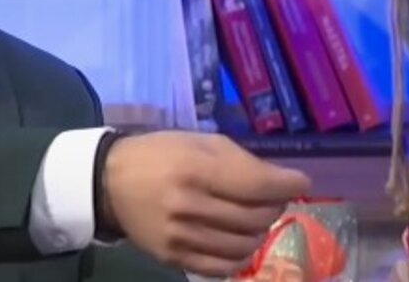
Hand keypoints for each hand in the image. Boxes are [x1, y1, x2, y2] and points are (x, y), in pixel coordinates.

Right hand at [99, 132, 310, 277]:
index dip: (289, 184)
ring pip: (246, 244)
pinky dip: (241, 255)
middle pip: (256, 216)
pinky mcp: (174, 258)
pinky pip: (224, 267)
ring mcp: (180, 236)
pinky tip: (238, 240)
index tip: (300, 181)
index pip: (258, 184)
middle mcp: (188, 205)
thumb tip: (283, 182)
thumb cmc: (159, 154)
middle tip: (271, 196)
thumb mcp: (197, 142)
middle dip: (274, 205)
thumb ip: (240, 160)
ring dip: (259, 230)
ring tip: (253, 217)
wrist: (109, 182)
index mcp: (194, 168)